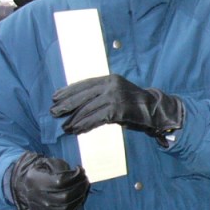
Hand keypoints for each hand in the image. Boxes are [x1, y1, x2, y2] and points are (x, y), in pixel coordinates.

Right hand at [10, 152, 89, 209]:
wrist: (24, 184)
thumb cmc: (42, 171)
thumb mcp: (48, 163)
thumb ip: (60, 166)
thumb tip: (77, 175)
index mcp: (35, 180)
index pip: (61, 182)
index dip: (75, 176)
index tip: (81, 171)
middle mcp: (35, 196)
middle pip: (65, 197)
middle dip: (80, 187)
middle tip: (85, 180)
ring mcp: (38, 209)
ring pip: (65, 209)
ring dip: (79, 198)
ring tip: (82, 189)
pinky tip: (77, 201)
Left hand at [50, 74, 183, 142]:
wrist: (156, 110)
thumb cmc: (135, 103)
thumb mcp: (118, 92)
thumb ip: (102, 94)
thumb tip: (80, 104)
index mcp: (110, 79)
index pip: (84, 84)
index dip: (68, 91)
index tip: (55, 97)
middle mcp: (111, 85)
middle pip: (82, 96)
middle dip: (66, 105)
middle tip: (53, 113)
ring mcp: (115, 97)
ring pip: (88, 109)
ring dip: (74, 120)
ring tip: (65, 127)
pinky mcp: (118, 110)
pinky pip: (96, 119)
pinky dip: (85, 126)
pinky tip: (78, 130)